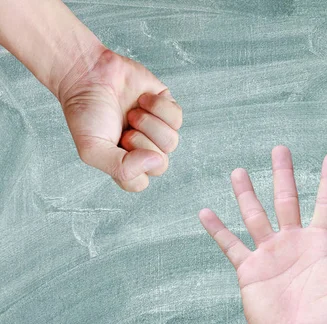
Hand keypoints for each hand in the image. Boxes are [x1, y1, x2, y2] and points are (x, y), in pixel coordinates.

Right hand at [59, 48, 182, 191]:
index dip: (131, 166)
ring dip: (149, 124)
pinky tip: (142, 99)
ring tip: (132, 113)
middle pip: (161, 164)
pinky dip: (158, 107)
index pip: (140, 182)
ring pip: (172, 142)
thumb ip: (122, 168)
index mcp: (125, 163)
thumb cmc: (86, 112)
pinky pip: (177, 118)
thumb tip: (157, 161)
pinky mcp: (167, 108)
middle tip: (124, 128)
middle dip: (140, 143)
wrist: (87, 73)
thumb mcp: (92, 149)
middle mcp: (144, 149)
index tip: (116, 146)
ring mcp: (157, 129)